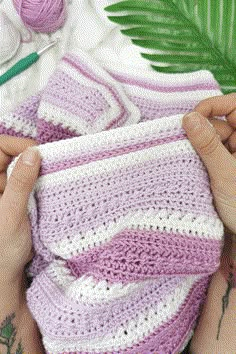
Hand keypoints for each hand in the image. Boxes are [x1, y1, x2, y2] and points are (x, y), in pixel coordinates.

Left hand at [0, 135, 40, 285]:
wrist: (7, 274)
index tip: (38, 153)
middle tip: (50, 166)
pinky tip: (50, 190)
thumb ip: (21, 183)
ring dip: (38, 171)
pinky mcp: (17, 197)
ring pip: (23, 168)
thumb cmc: (2, 248)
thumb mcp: (12, 213)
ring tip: (52, 179)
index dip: (17, 145)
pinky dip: (41, 183)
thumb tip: (33, 153)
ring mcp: (5, 189)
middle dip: (31, 158)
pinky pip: (30, 181)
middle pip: (12, 155)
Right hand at [182, 93, 235, 234]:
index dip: (213, 106)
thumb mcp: (225, 173)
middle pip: (218, 122)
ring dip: (198, 149)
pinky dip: (199, 160)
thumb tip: (189, 117)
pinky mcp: (224, 165)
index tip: (192, 118)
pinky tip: (196, 170)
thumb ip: (207, 144)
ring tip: (196, 167)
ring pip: (210, 139)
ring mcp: (233, 154)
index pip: (234, 105)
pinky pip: (208, 154)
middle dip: (201, 134)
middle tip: (191, 151)